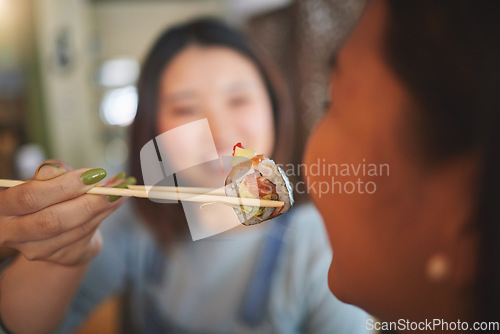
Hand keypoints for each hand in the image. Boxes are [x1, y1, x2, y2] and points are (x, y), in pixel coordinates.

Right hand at [0, 160, 128, 265]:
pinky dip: (104, 215)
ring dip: (101, 207)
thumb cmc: (49, 195)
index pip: (28, 197)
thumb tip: (59, 170)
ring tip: (120, 191)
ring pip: (72, 229)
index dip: (61, 186)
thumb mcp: (48, 178)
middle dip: (85, 201)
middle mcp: (12, 233)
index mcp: (4, 208)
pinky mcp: (59, 256)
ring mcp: (34, 250)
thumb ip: (53, 171)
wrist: (57, 226)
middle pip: (50, 220)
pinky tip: (116, 202)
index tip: (92, 174)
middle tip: (110, 186)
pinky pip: (85, 234)